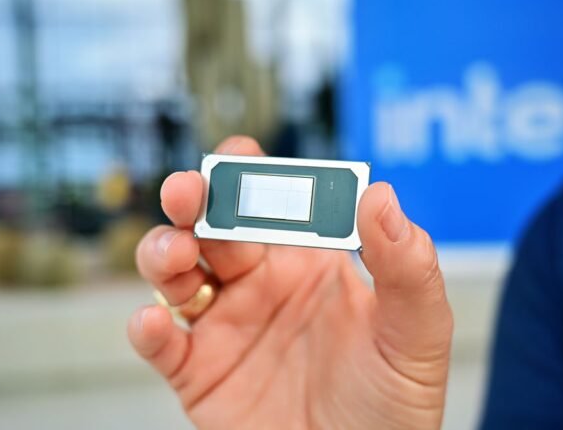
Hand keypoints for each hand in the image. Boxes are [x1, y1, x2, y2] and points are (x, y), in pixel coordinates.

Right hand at [128, 137, 452, 429]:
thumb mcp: (416, 334)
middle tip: (188, 191)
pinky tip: (155, 321)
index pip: (274, 201)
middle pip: (212, 224)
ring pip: (175, 271)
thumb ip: (406, 266)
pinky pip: (160, 342)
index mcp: (309, 262)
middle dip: (194, 199)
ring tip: (175, 255)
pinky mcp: (197, 372)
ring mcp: (225, 326)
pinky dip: (147, 326)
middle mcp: (260, 285)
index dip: (253, 173)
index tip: (241, 158)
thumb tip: (379, 195)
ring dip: (163, 252)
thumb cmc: (394, 407)